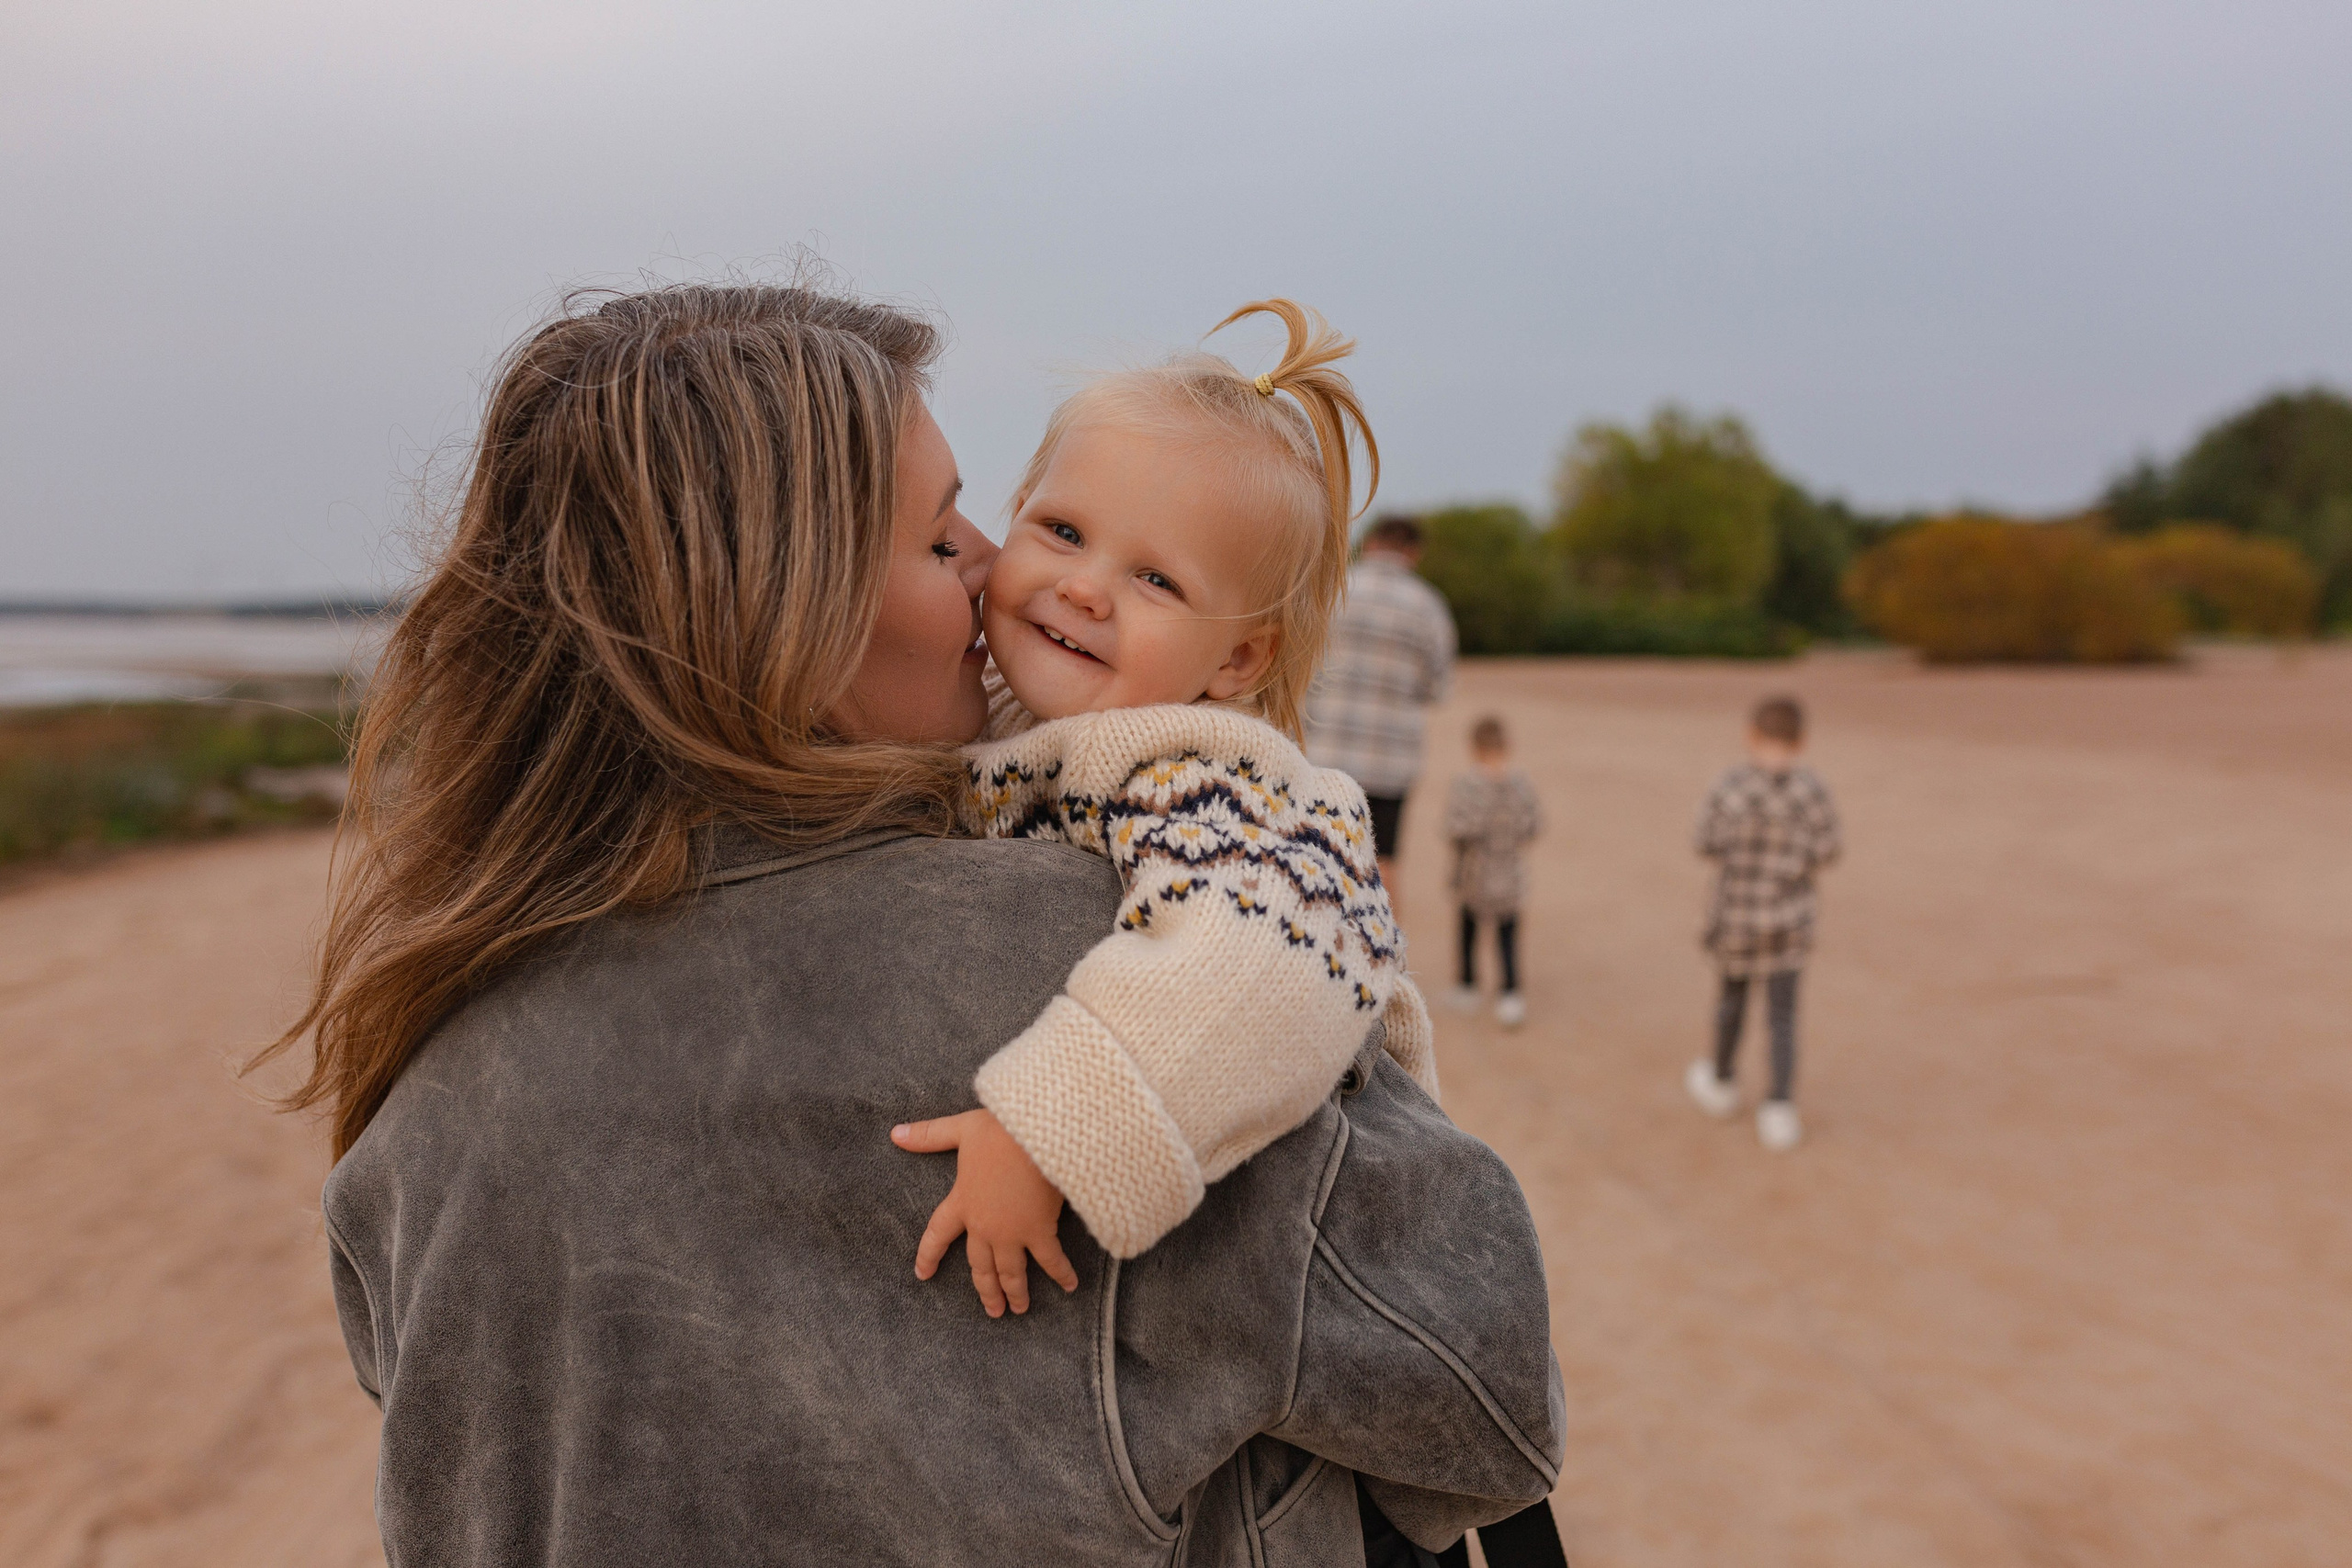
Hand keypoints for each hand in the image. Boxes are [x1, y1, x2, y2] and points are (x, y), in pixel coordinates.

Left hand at [890, 1109, 1079, 1317]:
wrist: (1037, 1133)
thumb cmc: (1000, 1129)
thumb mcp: (961, 1129)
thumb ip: (929, 1135)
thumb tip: (895, 1133)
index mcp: (962, 1202)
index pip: (937, 1233)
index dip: (929, 1254)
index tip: (922, 1274)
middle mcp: (983, 1225)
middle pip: (980, 1265)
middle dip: (985, 1289)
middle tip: (992, 1310)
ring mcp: (1011, 1232)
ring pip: (1010, 1272)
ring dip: (1015, 1293)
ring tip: (1019, 1309)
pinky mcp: (1039, 1231)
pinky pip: (1050, 1260)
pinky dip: (1061, 1274)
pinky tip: (1070, 1285)